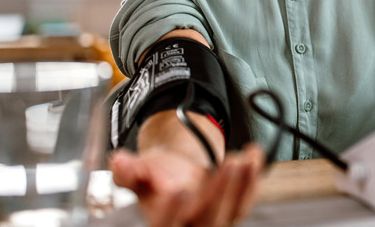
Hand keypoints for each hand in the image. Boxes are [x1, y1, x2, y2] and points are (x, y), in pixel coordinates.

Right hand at [109, 144, 264, 226]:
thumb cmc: (154, 178)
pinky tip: (254, 156)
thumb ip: (127, 170)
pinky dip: (253, 178)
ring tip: (244, 158)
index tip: (178, 188)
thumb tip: (119, 161)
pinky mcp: (234, 210)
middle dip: (220, 191)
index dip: (172, 211)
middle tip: (229, 164)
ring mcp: (216, 221)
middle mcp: (191, 226)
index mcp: (162, 223)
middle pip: (208, 219)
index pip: (166, 225)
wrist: (174, 176)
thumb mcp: (137, 173)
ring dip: (241, 184)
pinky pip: (247, 198)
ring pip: (232, 211)